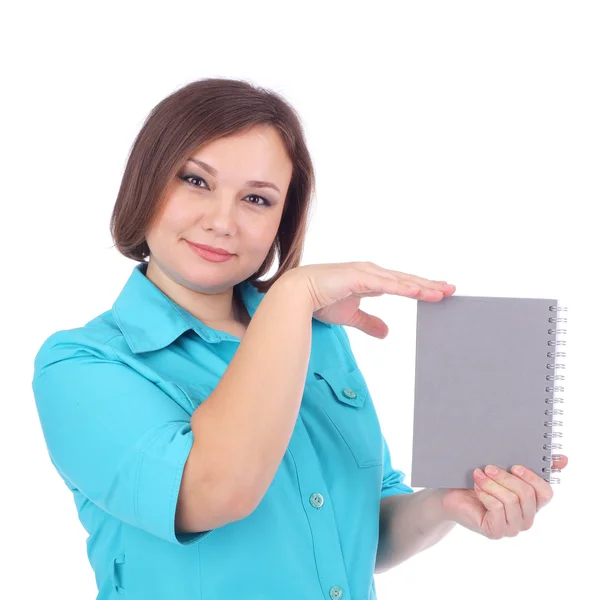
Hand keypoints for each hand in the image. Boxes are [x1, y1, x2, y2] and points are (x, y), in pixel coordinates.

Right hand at [285, 261, 455, 337]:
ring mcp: (366, 273)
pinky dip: (403, 287)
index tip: (438, 293)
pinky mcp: (359, 277)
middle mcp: (371, 272)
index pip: (401, 284)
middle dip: (428, 285)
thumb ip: (369, 322)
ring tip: (441, 292)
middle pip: (406, 279)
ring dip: (421, 286)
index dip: (420, 288)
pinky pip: (387, 284)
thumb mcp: (351, 316)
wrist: (297, 294)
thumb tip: (387, 332)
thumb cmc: (320, 300)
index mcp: (370, 279)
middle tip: (451, 290)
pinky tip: (418, 291)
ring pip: (400, 281)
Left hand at [440, 455, 568, 538]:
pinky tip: (476, 488)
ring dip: (492, 484)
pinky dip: (485, 494)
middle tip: (489, 467)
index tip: (515, 465)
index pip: (546, 493)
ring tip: (478, 475)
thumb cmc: (479, 481)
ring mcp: (512, 528)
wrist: (451, 495)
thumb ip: (531, 464)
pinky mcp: (496, 532)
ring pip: (511, 501)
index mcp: (532, 503)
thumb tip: (562, 459)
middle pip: (526, 494)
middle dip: (505, 477)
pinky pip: (497, 509)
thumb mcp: (503, 469)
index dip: (533, 478)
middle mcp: (525, 518)